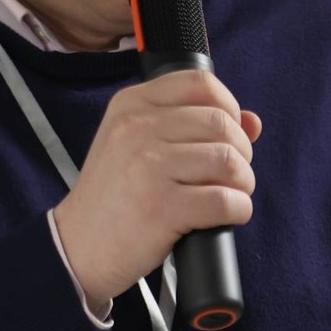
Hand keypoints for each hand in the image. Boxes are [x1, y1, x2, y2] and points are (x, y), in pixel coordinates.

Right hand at [54, 70, 262, 308]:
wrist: (77, 247)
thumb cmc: (112, 198)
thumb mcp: (134, 146)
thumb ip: (188, 125)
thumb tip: (252, 122)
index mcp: (130, 106)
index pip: (200, 83)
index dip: (228, 106)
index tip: (228, 132)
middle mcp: (137, 129)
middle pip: (220, 122)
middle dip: (240, 150)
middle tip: (232, 173)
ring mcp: (149, 167)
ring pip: (228, 160)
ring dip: (242, 181)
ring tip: (231, 194)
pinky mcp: (162, 207)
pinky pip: (224, 200)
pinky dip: (238, 209)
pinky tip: (227, 215)